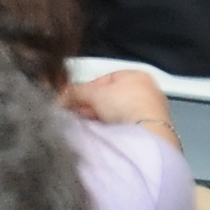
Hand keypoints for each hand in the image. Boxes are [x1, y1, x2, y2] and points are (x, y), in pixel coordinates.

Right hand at [62, 67, 179, 144]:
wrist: (147, 134)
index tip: (73, 100)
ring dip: (98, 118)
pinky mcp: (149, 128)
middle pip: (109, 97)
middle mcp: (145, 90)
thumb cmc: (123, 104)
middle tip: (74, 114)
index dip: (86, 89)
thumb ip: (76, 92)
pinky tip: (99, 133)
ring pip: (115, 112)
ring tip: (84, 125)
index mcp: (136, 75)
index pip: (104, 79)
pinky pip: (124, 125)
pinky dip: (111, 128)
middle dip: (90, 106)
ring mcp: (149, 110)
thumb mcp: (94, 94)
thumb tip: (60, 96)